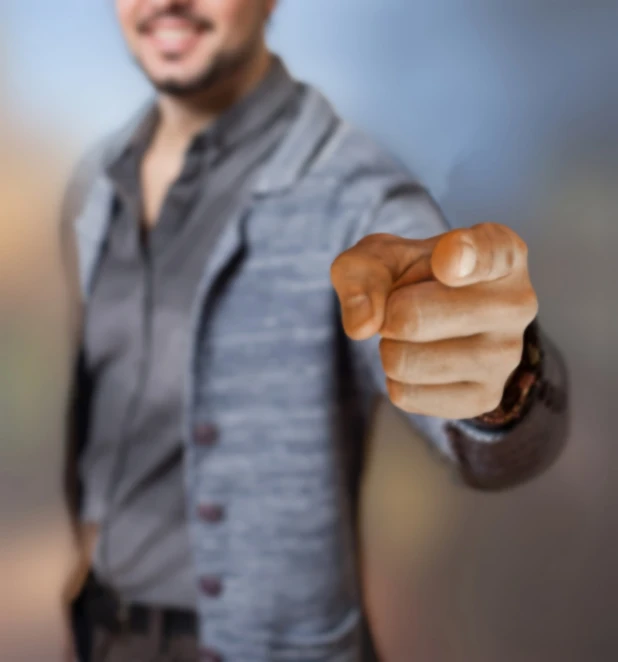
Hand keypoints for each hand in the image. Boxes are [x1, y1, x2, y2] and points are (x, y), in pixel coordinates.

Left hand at [331, 223, 537, 418]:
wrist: (436, 318)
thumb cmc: (412, 277)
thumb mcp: (380, 257)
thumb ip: (363, 273)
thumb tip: (362, 326)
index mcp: (503, 253)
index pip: (489, 253)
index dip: (462, 257)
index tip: (445, 261)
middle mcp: (517, 303)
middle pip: (410, 318)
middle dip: (387, 314)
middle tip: (403, 306)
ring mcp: (506, 356)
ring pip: (403, 362)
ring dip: (390, 347)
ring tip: (414, 334)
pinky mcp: (485, 398)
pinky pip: (406, 395)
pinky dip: (396, 380)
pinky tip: (420, 360)